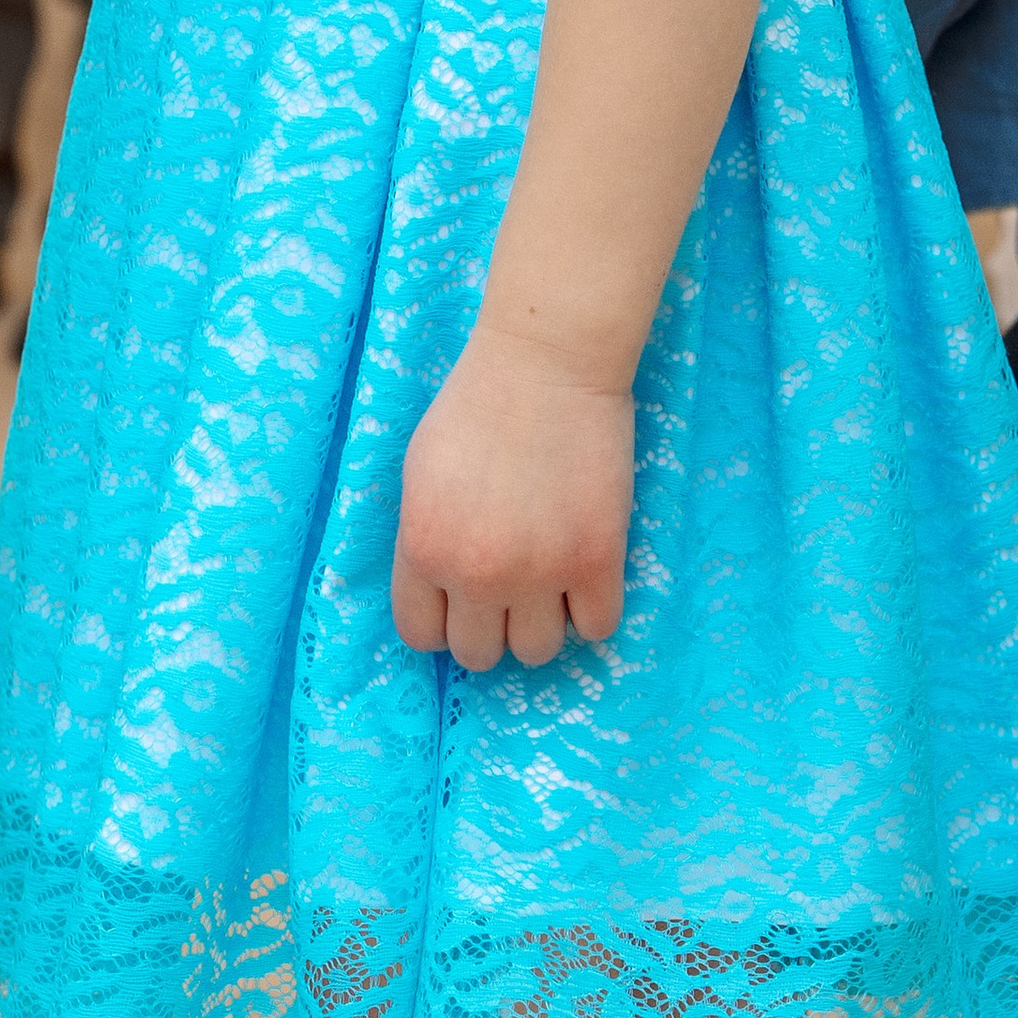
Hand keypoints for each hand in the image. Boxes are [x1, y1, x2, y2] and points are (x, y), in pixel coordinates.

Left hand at [390, 323, 633, 670]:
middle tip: (509, 583)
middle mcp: (477, 573)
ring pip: (537, 653)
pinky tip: (585, 572)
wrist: (547, 362)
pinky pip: (597, 627)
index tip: (462, 597)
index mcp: (423, 548)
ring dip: (541, 622)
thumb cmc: (477, 404)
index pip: (422, 636)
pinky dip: (591, 608)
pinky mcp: (598, 560)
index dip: (444, 618)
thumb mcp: (420, 475)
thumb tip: (440, 595)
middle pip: (480, 654)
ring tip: (549, 578)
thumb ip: (424, 541)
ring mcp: (540, 572)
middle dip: (491, 623)